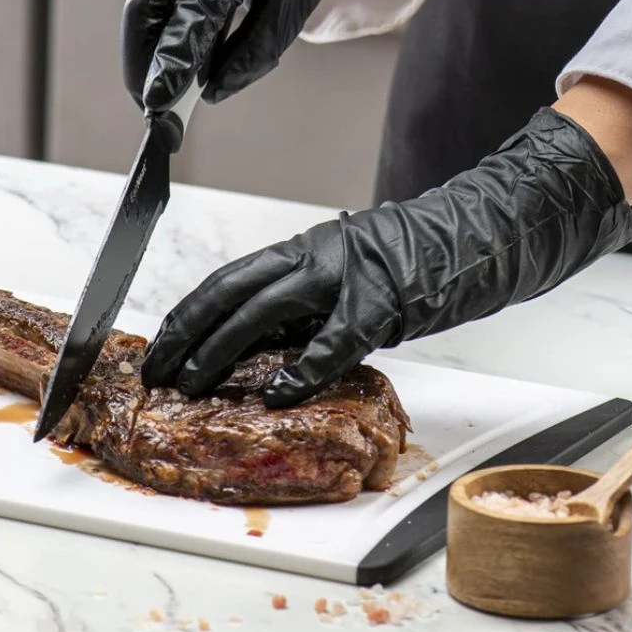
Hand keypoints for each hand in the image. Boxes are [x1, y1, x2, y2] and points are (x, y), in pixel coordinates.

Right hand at [121, 0, 384, 114]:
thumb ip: (256, 48)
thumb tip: (213, 91)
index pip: (192, 13)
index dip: (171, 62)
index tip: (157, 104)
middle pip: (144, 7)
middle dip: (142, 62)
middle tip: (152, 103)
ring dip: (148, 38)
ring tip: (170, 73)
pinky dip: (158, 6)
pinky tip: (183, 13)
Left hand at [142, 108, 631, 406]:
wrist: (471, 238)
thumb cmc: (407, 264)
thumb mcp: (342, 277)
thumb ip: (301, 306)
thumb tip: (252, 350)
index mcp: (301, 250)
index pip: (227, 279)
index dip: (187, 313)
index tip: (160, 344)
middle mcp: (314, 257)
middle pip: (232, 293)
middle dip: (189, 333)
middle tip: (161, 371)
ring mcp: (346, 278)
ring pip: (266, 310)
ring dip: (224, 349)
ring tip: (196, 383)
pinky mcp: (382, 304)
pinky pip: (334, 341)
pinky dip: (302, 368)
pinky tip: (278, 393)